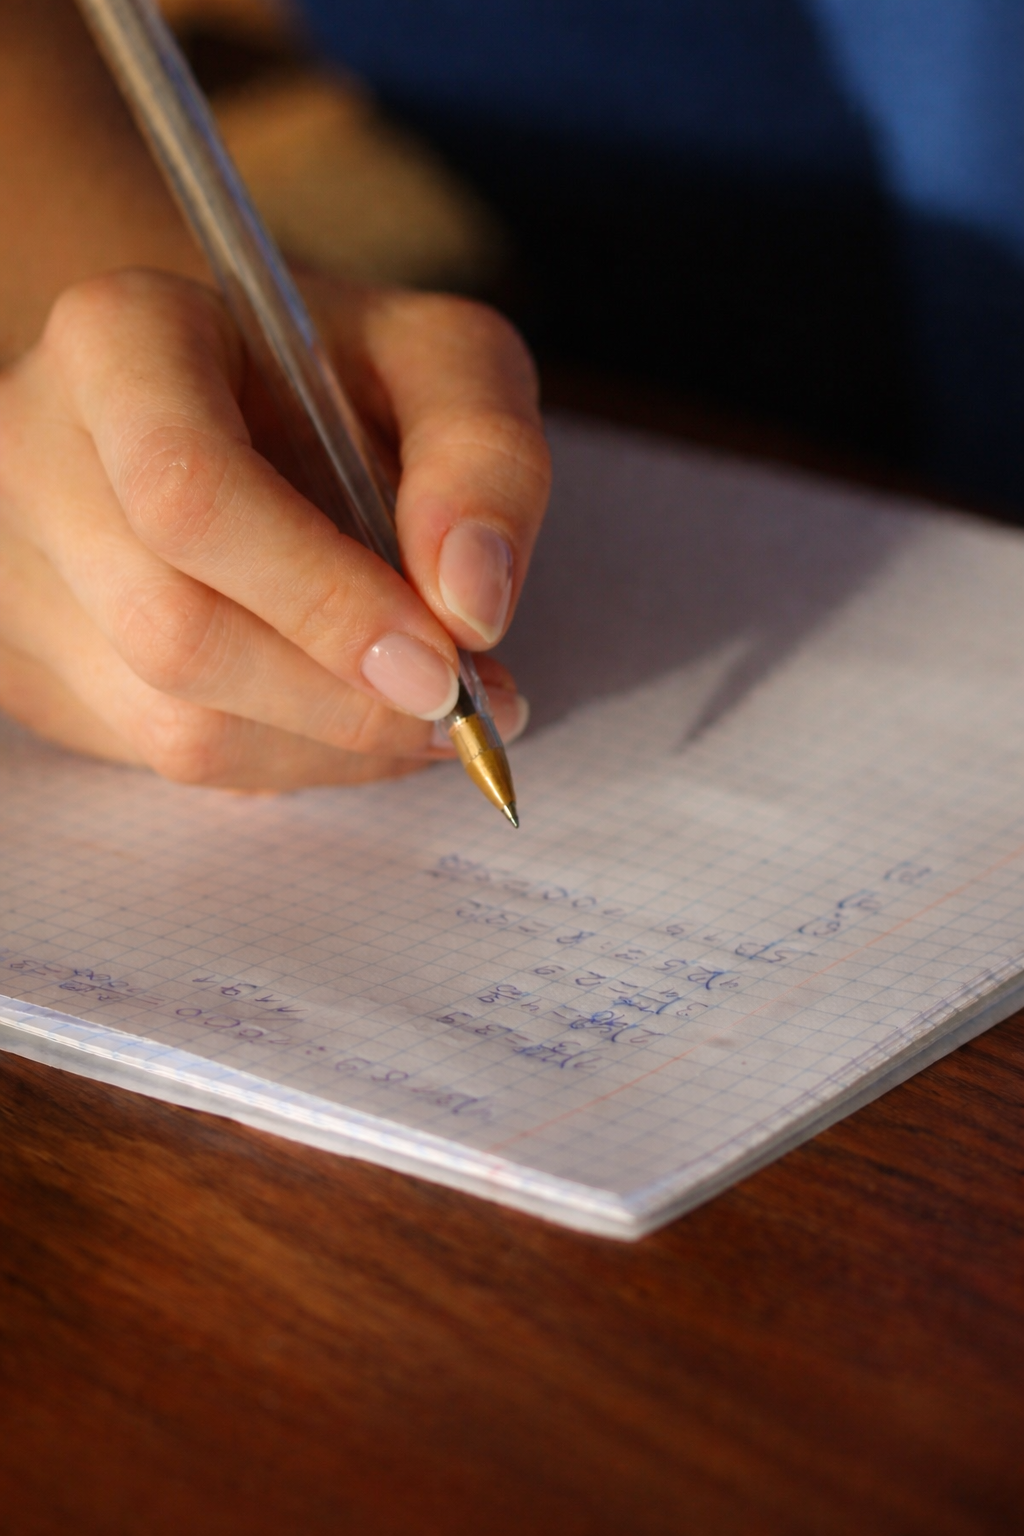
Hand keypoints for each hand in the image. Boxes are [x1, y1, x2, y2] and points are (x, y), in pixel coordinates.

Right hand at [0, 268, 549, 788]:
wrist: (230, 398)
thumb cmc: (340, 377)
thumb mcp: (445, 364)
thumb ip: (482, 458)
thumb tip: (471, 606)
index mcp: (119, 343)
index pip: (188, 493)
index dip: (324, 600)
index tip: (443, 662)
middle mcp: (33, 456)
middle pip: (174, 631)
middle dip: (341, 699)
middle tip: (460, 709)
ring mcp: (17, 575)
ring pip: (169, 724)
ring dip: (326, 746)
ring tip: (417, 712)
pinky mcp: (34, 667)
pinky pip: (165, 761)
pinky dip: (288, 759)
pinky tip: (344, 714)